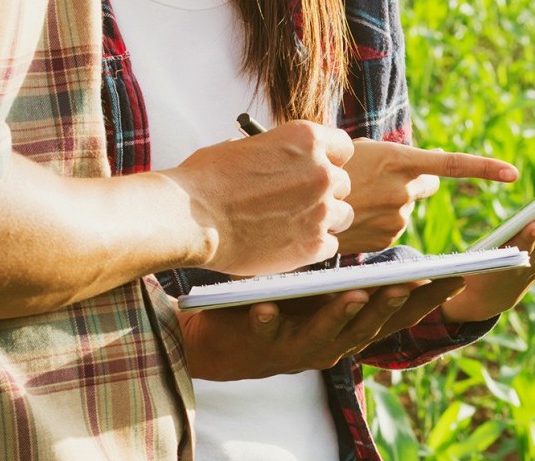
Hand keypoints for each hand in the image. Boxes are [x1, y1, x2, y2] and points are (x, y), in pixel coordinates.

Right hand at [161, 120, 354, 275]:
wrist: (190, 218)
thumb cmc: (206, 181)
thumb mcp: (243, 148)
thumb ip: (275, 153)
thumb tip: (280, 160)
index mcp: (306, 140)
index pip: (342, 147)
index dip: (330, 160)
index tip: (318, 170)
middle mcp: (321, 172)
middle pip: (343, 184)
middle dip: (323, 193)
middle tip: (298, 203)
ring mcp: (321, 209)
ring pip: (343, 216)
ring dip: (323, 221)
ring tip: (293, 226)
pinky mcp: (315, 244)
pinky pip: (330, 246)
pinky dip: (313, 247)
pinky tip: (288, 245)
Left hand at [179, 278, 467, 380]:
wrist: (221, 343)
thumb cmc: (281, 306)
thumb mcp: (324, 290)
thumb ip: (356, 270)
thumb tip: (395, 220)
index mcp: (354, 328)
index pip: (401, 313)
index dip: (430, 297)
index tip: (458, 276)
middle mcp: (336, 345)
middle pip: (372, 325)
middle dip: (393, 303)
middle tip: (413, 280)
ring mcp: (299, 350)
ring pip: (327, 334)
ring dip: (342, 314)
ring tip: (354, 293)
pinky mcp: (262, 349)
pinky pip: (266, 334)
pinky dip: (269, 321)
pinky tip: (267, 307)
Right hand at [338, 140, 517, 252]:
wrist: (293, 202)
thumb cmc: (326, 170)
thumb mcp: (359, 151)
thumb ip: (401, 159)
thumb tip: (435, 166)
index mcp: (397, 159)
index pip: (452, 165)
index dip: (485, 168)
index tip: (512, 173)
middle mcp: (401, 189)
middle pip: (426, 186)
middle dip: (412, 182)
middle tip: (381, 178)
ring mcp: (394, 217)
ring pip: (405, 208)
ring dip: (390, 203)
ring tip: (357, 198)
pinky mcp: (385, 239)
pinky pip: (392, 228)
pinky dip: (378, 223)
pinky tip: (356, 217)